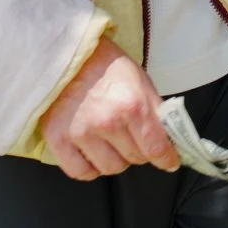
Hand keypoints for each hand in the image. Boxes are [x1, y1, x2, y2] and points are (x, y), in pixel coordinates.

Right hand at [40, 38, 175, 180]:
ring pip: (109, 169)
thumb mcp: (141, 82)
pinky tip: (92, 155)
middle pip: (134, 159)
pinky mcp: (58, 139)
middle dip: (138, 152)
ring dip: (115, 160)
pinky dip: (89, 168)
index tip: (169, 162)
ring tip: (110, 143)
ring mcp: (81, 132)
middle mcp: (108, 122)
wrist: (67, 55)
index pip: (156, 148)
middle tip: (132, 139)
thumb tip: (169, 141)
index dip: (166, 159)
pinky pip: (81, 172)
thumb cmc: (107, 67)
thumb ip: (155, 112)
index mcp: (133, 106)